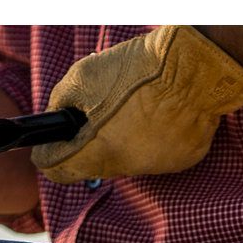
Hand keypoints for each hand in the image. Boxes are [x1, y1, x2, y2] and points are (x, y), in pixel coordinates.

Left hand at [31, 26, 242, 184]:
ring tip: (132, 109)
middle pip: (94, 167)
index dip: (49, 156)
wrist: (192, 70)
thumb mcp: (83, 76)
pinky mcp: (179, 161)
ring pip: (126, 162)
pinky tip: (158, 115)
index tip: (49, 147)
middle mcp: (124, 167)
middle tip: (95, 115)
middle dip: (89, 145)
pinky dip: (152, 139)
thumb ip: (61, 102)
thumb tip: (56, 118)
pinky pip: (157, 155)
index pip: (57, 172)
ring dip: (122, 142)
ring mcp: (154, 167)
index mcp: (95, 150)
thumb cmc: (137, 70)